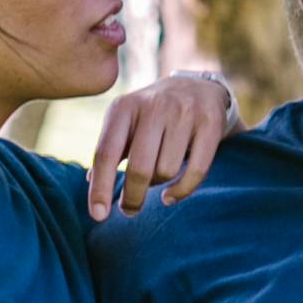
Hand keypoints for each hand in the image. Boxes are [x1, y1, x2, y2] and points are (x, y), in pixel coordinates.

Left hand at [88, 70, 234, 217]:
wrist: (198, 87)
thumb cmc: (154, 114)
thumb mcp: (127, 122)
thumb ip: (111, 149)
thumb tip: (92, 182)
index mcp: (124, 107)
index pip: (106, 153)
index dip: (100, 188)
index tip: (98, 215)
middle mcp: (154, 106)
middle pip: (139, 167)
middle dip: (132, 197)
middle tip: (129, 211)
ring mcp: (184, 113)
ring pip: (167, 171)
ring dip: (159, 185)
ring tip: (158, 179)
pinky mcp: (210, 124)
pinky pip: (196, 171)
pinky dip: (181, 191)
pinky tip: (170, 196)